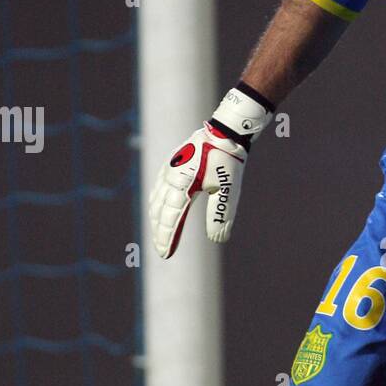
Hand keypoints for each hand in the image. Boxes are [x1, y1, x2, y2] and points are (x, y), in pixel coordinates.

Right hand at [148, 83, 272, 258]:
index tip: (165, 254)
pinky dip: (157, 204)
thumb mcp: (228, 190)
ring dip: (157, 219)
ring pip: (157, 200)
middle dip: (160, 232)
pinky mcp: (170, 165)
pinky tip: (158, 211)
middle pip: (160, 210)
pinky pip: (158, 188)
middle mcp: (170, 176)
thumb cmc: (227, 161)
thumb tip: (217, 240)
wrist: (225, 132)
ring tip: (161, 236)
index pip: (171, 216)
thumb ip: (221, 215)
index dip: (167, 236)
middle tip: (163, 251)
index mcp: (182, 183)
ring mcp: (168, 169)